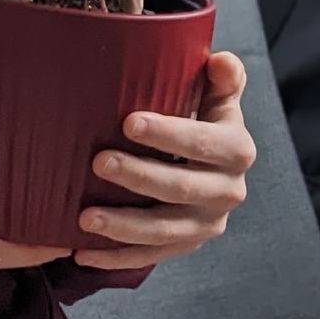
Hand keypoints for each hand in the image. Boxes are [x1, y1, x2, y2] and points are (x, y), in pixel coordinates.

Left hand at [72, 50, 256, 269]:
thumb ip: (222, 77)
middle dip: (139, 177)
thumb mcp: (217, 93)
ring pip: (165, 231)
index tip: (128, 122)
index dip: (170, 134)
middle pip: (181, 188)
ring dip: (123, 226)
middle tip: (98, 162)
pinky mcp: (186, 244)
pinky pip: (150, 256)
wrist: (210, 157)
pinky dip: (117, 257)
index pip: (204, 142)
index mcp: (236, 149)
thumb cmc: (201, 112)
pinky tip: (83, 253)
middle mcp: (228, 191)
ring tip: (84, 217)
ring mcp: (207, 223)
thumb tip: (221, 61)